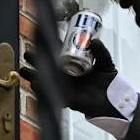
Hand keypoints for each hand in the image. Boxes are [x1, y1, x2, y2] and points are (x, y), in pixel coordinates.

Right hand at [20, 39, 136, 138]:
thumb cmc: (110, 81)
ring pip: (46, 80)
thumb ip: (101, 52)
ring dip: (33, 75)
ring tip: (23, 70)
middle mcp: (67, 75)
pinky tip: (35, 85)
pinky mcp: (67, 99)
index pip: (58, 53)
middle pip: (47, 66)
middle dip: (36, 60)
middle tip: (27, 53)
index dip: (50, 47)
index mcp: (74, 64)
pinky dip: (43, 91)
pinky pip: (52, 95)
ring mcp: (66, 87)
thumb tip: (94, 41)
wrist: (115, 99)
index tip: (42, 39)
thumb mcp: (106, 62)